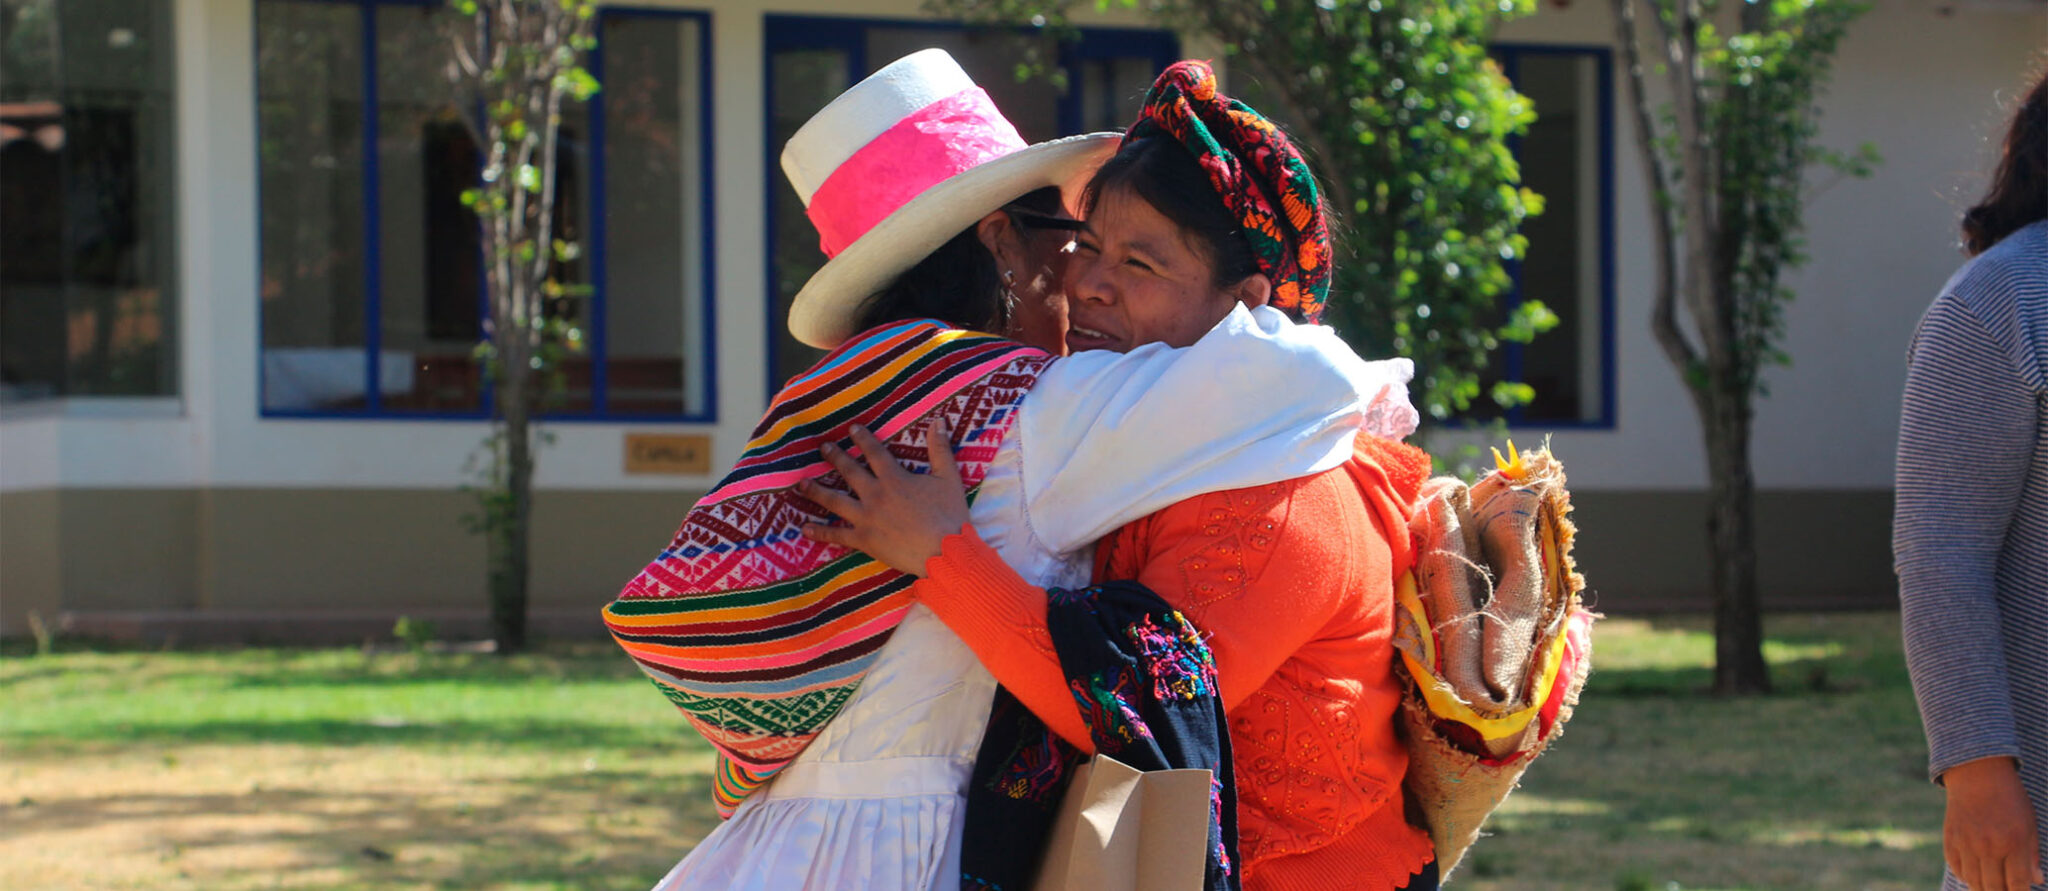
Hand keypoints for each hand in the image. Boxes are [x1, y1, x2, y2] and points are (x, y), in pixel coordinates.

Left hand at [798, 420, 969, 576]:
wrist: (944, 552)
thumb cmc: (950, 516)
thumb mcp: (949, 478)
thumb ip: (940, 449)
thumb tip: (938, 421)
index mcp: (894, 478)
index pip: (874, 452)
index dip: (862, 438)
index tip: (851, 428)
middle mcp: (875, 494)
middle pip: (849, 471)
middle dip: (835, 457)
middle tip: (823, 448)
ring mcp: (866, 518)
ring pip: (834, 500)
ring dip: (816, 490)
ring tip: (801, 484)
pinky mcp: (864, 540)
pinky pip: (837, 535)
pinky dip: (820, 532)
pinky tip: (804, 528)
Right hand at [1943, 756, 2042, 890]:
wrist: (1977, 774)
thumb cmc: (2010, 799)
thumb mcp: (2029, 824)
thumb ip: (2032, 854)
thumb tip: (2037, 880)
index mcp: (2013, 842)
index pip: (2017, 883)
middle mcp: (1988, 846)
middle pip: (1994, 887)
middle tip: (2005, 890)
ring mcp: (1967, 843)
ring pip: (1974, 882)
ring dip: (1984, 888)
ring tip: (1991, 886)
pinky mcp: (1950, 839)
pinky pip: (1957, 868)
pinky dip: (1967, 876)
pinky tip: (1976, 874)